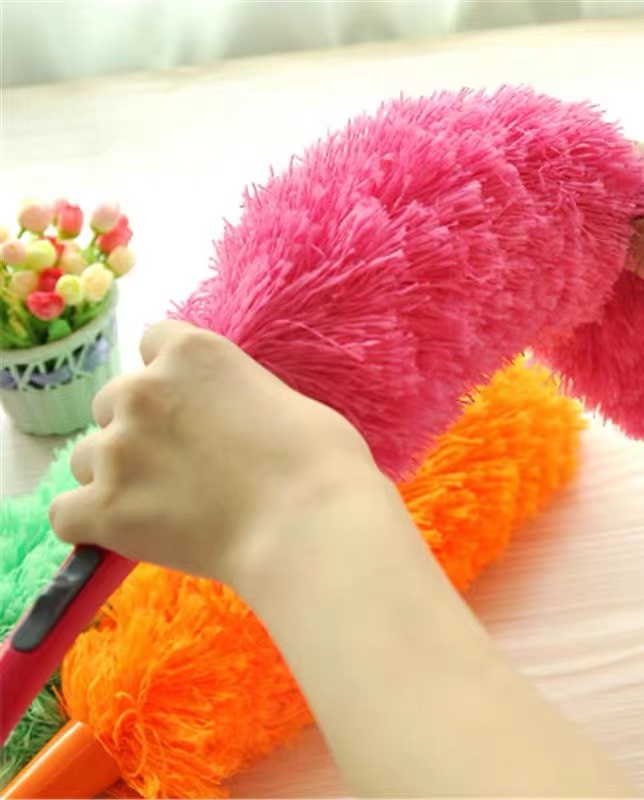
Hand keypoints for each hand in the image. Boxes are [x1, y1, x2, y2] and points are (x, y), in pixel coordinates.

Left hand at [49, 320, 378, 588]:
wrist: (309, 524)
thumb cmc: (320, 462)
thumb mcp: (284, 401)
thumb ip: (237, 396)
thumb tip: (231, 422)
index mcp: (193, 353)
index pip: (151, 341)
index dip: (168, 378)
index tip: (186, 407)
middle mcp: (144, 389)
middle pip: (112, 401)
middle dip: (137, 428)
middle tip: (177, 465)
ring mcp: (118, 448)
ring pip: (88, 457)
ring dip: (114, 476)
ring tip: (160, 507)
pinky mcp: (104, 507)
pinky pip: (67, 513)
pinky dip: (92, 524)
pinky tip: (127, 533)